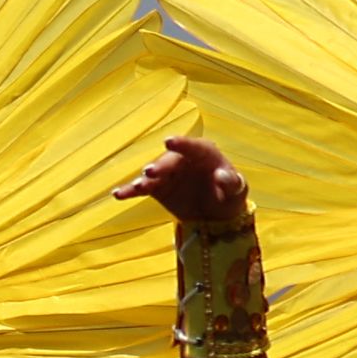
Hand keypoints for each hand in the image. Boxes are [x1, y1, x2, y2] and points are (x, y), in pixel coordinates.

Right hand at [112, 131, 249, 223]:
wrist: (216, 215)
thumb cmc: (229, 196)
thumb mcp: (238, 191)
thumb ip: (232, 182)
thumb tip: (222, 175)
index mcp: (204, 153)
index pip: (193, 146)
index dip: (181, 144)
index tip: (168, 142)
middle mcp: (183, 159)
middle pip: (169, 161)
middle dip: (160, 166)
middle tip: (150, 171)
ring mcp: (168, 173)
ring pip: (153, 174)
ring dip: (144, 179)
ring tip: (137, 187)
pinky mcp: (157, 188)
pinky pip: (142, 188)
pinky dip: (130, 190)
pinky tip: (118, 194)